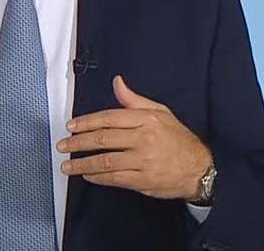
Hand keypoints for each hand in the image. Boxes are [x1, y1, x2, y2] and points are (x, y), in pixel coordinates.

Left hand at [57, 75, 211, 200]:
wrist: (199, 169)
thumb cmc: (179, 140)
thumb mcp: (160, 113)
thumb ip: (134, 100)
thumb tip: (117, 83)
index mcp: (146, 119)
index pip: (109, 118)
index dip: (86, 122)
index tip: (71, 126)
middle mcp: (143, 138)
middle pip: (103, 138)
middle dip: (78, 142)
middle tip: (63, 145)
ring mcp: (143, 160)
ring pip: (105, 160)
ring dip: (83, 163)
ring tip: (67, 165)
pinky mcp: (143, 180)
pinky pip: (114, 178)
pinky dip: (98, 177)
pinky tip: (87, 175)